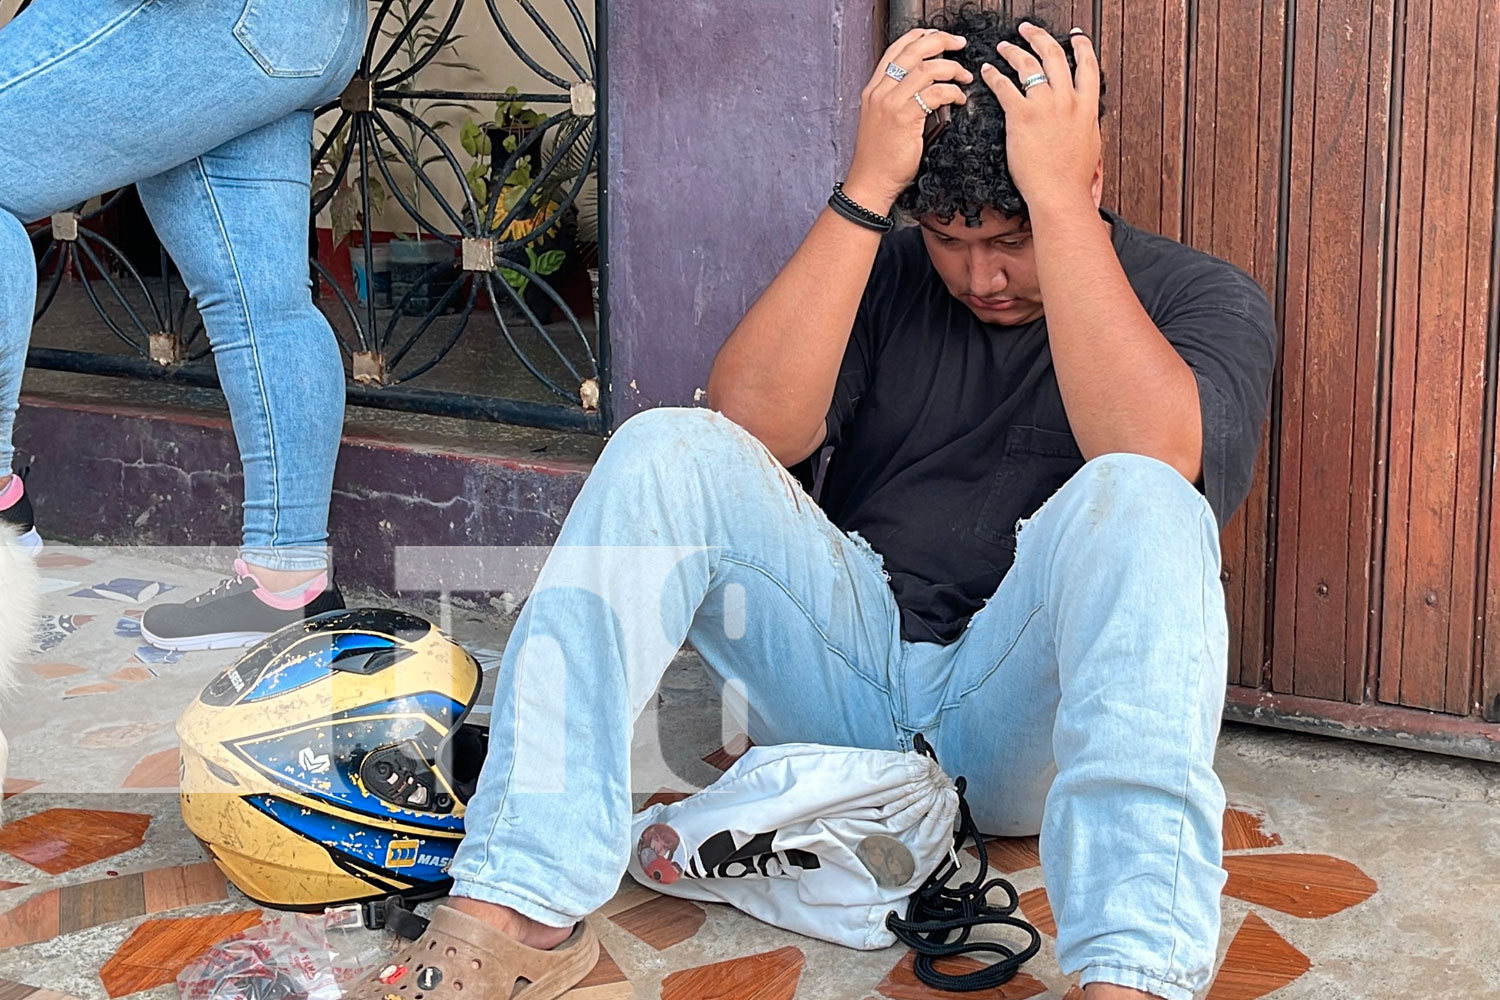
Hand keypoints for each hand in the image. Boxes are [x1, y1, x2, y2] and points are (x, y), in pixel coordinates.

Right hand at [844, 29, 972, 213]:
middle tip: (959, 45)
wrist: (871, 181)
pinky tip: (959, 99)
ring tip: (964, 76)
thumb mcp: (882, 119)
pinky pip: (935, 94)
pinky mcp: (905, 118)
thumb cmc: (880, 157)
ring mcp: (891, 103)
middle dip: (941, 41)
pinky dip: (953, 92)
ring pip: (927, 69)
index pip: (897, 49)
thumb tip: (926, 84)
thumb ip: (898, 98)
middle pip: (913, 51)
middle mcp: (880, 91)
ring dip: (952, 69)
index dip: (920, 37)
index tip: (939, 37)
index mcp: (874, 89)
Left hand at [980, 22, 1101, 210]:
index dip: (1080, 46)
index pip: (1087, 65)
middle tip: (1028, 30)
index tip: (1074, 36)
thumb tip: (1083, 117)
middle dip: (1039, 37)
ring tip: (1003, 46)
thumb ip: (1084, 123)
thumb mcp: (1090, 143)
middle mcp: (1067, 99)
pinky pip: (1004, 86)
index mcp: (1086, 106)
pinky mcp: (1021, 115)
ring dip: (1013, 51)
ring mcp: (1044, 105)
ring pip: (1028, 64)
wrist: (1059, 193)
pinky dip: (994, 75)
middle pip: (1054, 55)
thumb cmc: (1072, 177)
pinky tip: (987, 71)